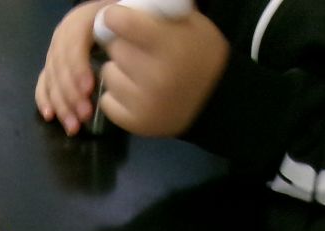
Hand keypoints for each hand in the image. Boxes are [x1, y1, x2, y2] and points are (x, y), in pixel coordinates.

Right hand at [36, 1, 113, 135]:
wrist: (111, 18)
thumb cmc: (124, 20)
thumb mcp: (126, 18)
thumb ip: (124, 29)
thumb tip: (125, 49)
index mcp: (80, 20)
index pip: (73, 43)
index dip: (78, 67)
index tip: (89, 90)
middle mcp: (62, 36)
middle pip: (59, 65)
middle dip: (71, 94)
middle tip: (86, 114)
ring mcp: (55, 52)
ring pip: (51, 79)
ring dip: (61, 105)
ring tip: (73, 126)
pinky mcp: (52, 67)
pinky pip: (43, 84)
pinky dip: (44, 101)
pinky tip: (50, 116)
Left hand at [97, 4, 228, 137]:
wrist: (217, 101)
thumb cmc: (202, 55)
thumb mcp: (191, 25)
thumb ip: (159, 13)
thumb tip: (123, 4)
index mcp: (170, 47)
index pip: (120, 22)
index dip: (115, 17)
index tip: (117, 18)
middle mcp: (156, 77)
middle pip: (114, 48)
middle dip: (122, 44)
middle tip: (139, 48)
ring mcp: (144, 104)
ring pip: (108, 74)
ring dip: (119, 70)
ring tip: (139, 72)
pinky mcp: (135, 123)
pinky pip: (107, 100)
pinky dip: (117, 95)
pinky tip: (136, 92)